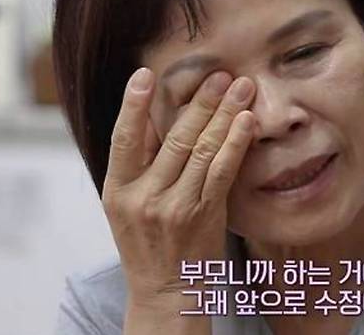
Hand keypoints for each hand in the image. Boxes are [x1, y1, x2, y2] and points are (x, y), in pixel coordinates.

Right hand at [102, 67, 255, 308]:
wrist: (166, 290)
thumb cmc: (147, 243)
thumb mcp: (126, 206)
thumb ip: (139, 164)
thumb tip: (154, 115)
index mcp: (117, 190)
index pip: (122, 140)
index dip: (132, 106)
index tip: (144, 75)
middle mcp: (144, 198)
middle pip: (173, 139)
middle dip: (198, 102)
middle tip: (218, 74)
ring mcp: (176, 207)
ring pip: (201, 150)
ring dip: (223, 114)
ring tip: (240, 87)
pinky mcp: (205, 215)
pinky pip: (222, 172)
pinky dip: (235, 143)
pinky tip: (246, 121)